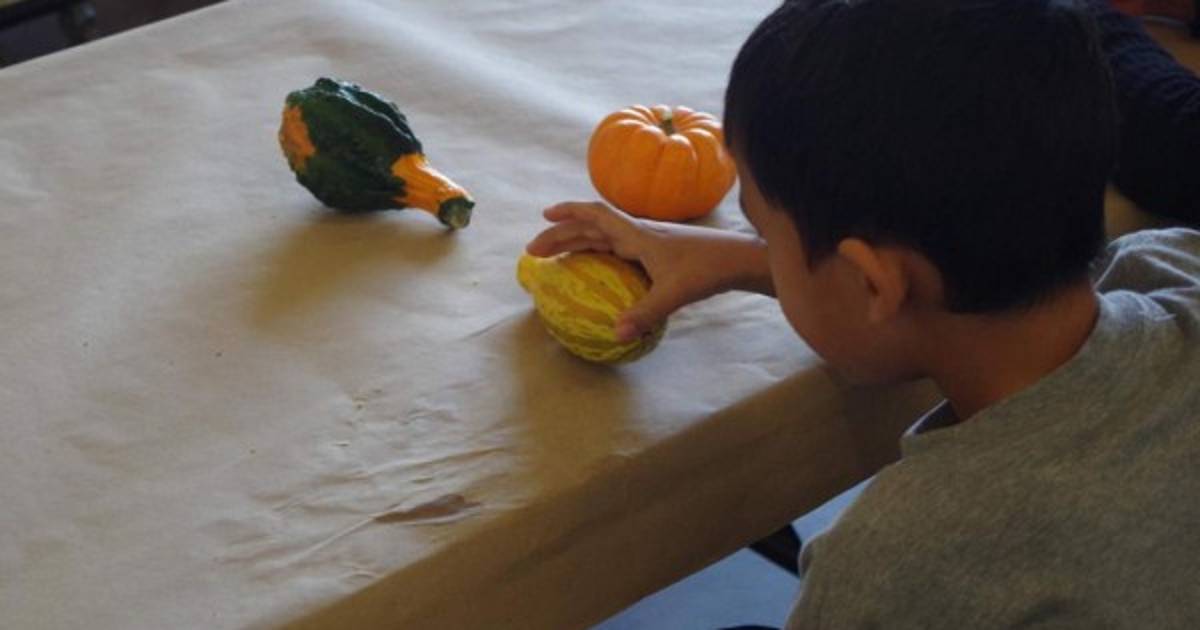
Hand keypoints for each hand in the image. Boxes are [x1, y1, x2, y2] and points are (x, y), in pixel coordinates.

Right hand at [526, 201, 771, 340]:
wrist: (740, 259)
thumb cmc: (708, 270)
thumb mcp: (676, 292)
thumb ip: (645, 312)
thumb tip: (617, 334)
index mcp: (637, 235)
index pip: (595, 215)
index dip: (568, 213)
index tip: (544, 216)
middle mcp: (639, 234)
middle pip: (591, 228)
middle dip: (561, 234)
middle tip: (535, 251)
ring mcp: (648, 242)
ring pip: (603, 237)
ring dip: (577, 243)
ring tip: (555, 257)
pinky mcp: (658, 253)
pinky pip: (617, 249)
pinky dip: (598, 254)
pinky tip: (594, 269)